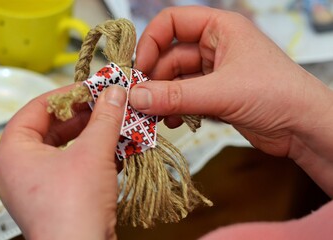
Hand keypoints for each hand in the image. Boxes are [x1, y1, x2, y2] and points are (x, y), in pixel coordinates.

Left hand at [0, 85, 126, 239]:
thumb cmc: (75, 206)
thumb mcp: (93, 152)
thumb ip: (104, 117)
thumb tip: (115, 92)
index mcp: (14, 150)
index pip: (39, 107)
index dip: (69, 94)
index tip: (94, 87)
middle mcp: (21, 165)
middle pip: (55, 126)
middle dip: (87, 115)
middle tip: (110, 103)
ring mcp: (38, 182)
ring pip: (68, 146)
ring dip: (95, 135)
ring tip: (118, 123)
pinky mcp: (57, 195)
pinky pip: (75, 164)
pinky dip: (95, 155)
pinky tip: (117, 149)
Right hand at [129, 6, 332, 195]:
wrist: (304, 128)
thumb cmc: (279, 95)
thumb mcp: (222, 92)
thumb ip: (176, 96)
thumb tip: (137, 97)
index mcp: (220, 28)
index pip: (173, 22)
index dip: (151, 42)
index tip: (139, 67)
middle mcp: (216, 47)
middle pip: (170, 56)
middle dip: (154, 78)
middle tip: (140, 99)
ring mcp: (215, 73)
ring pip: (176, 80)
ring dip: (163, 97)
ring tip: (154, 115)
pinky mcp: (215, 96)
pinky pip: (185, 98)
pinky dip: (175, 109)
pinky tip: (172, 121)